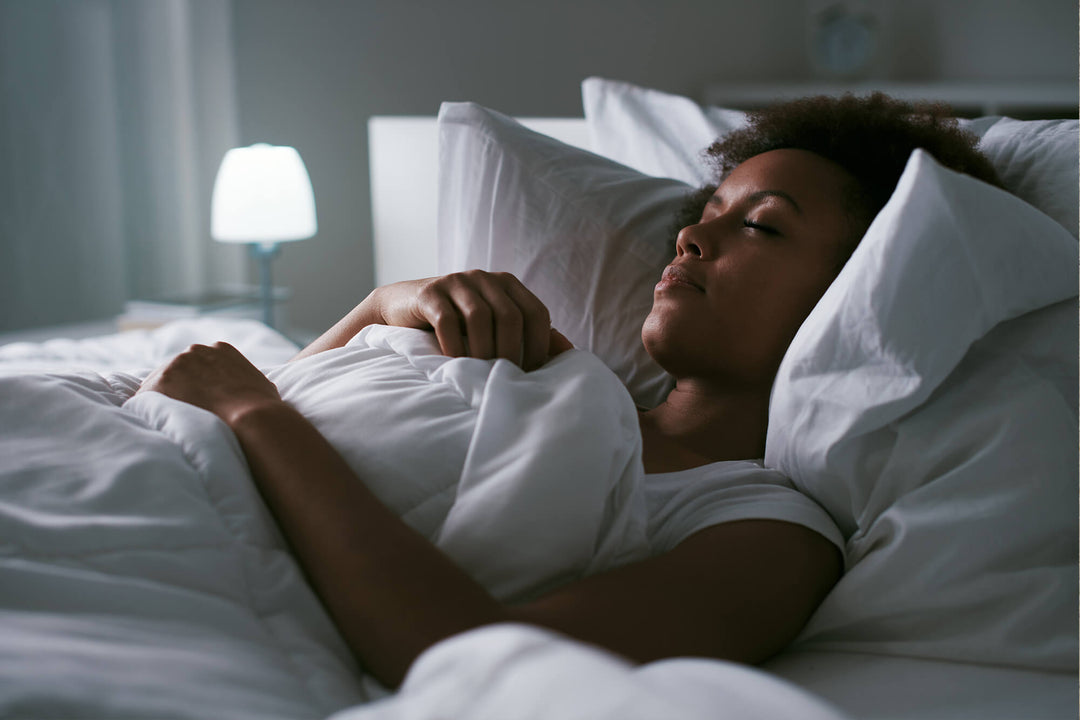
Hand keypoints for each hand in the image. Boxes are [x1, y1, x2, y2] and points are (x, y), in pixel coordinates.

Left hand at [138, 342, 281, 425]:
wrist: (252, 418)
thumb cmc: (262, 407)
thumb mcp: (260, 383)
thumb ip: (244, 379)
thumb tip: (245, 390)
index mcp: (220, 349)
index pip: (198, 364)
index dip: (197, 385)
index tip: (200, 402)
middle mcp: (195, 351)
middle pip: (177, 372)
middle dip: (179, 391)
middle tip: (186, 416)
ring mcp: (175, 365)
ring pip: (159, 385)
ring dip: (164, 402)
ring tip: (174, 424)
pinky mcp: (158, 384)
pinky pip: (143, 400)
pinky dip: (148, 413)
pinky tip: (159, 428)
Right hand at [373, 270, 563, 369]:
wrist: (402, 308)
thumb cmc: (456, 324)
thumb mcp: (494, 327)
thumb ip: (529, 334)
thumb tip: (569, 351)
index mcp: (508, 285)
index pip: (536, 313)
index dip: (539, 345)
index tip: (531, 375)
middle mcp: (485, 278)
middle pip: (511, 315)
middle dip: (512, 352)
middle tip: (505, 380)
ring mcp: (456, 281)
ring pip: (480, 317)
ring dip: (483, 352)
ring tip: (481, 375)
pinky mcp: (430, 293)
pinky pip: (447, 320)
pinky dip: (454, 346)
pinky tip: (455, 364)